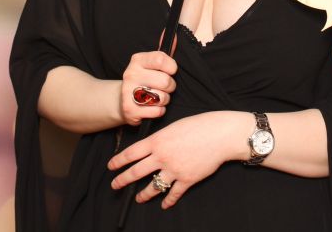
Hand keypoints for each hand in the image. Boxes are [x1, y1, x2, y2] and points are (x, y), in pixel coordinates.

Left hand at [108, 111, 247, 208]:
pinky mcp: (187, 179)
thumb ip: (161, 138)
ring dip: (143, 194)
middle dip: (123, 180)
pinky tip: (164, 205)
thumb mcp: (174, 126)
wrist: (220, 135)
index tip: (111, 166)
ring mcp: (174, 170)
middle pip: (136, 172)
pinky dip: (168, 201)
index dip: (118, 161)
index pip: (131, 153)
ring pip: (153, 186)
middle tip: (115, 185)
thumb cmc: (199, 126)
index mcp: (157, 141)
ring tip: (138, 198)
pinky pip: (173, 193)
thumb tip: (153, 146)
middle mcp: (162, 156)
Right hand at [120, 51, 177, 125]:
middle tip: (165, 87)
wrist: (123, 99)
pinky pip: (157, 111)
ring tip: (158, 97)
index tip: (171, 71)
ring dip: (165, 100)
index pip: (160, 59)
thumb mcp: (152, 63)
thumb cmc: (144, 79)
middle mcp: (130, 74)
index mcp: (137, 60)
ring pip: (161, 97)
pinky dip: (159, 111)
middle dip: (170, 86)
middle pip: (165, 81)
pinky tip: (153, 107)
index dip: (171, 67)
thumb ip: (165, 51)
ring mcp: (128, 92)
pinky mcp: (130, 110)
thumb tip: (176, 35)